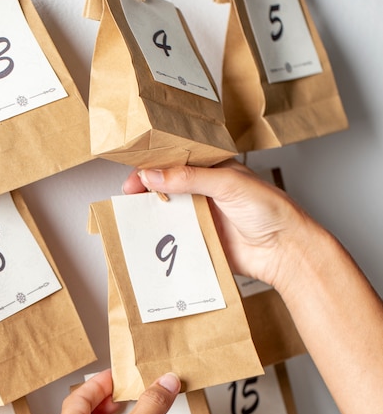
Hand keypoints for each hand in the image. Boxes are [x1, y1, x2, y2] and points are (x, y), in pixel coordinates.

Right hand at [122, 160, 307, 289]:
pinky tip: (150, 239)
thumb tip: (152, 174)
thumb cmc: (269, 210)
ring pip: (169, 213)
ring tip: (132, 218)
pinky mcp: (203, 241)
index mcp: (213, 171)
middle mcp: (206, 192)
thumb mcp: (228, 185)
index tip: (133, 178)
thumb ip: (190, 177)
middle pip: (168, 188)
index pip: (176, 162)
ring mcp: (203, 217)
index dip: (153, 167)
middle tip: (127, 199)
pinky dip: (163, 238)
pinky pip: (177, 238)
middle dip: (146, 192)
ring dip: (152, 216)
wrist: (285, 250)